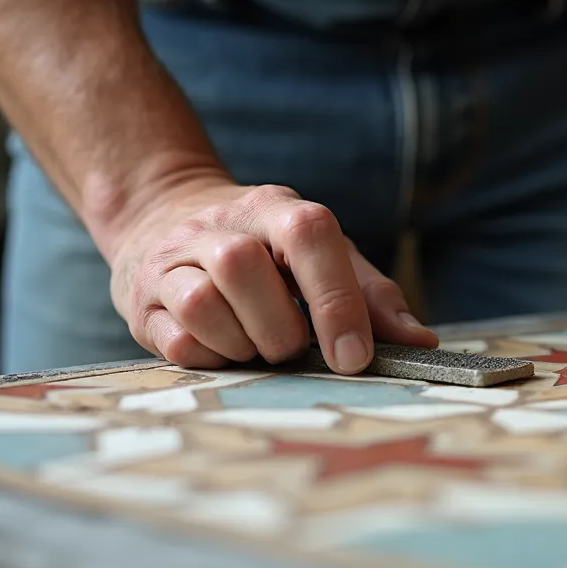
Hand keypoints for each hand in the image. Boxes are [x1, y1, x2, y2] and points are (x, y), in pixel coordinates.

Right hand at [108, 179, 436, 373]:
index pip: (308, 236)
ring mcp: (173, 261)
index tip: (353, 357)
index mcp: (277, 210)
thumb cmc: (270, 251)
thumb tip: (422, 344)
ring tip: (256, 346)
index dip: (335, 299)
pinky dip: (210, 357)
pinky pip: (176, 340)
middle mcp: (220, 226)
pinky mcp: (143, 301)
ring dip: (242, 343)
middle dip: (279, 329)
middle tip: (291, 345)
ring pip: (203, 304)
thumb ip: (373, 297)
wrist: (164, 215)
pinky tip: (224, 348)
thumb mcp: (327, 257)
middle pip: (242, 267)